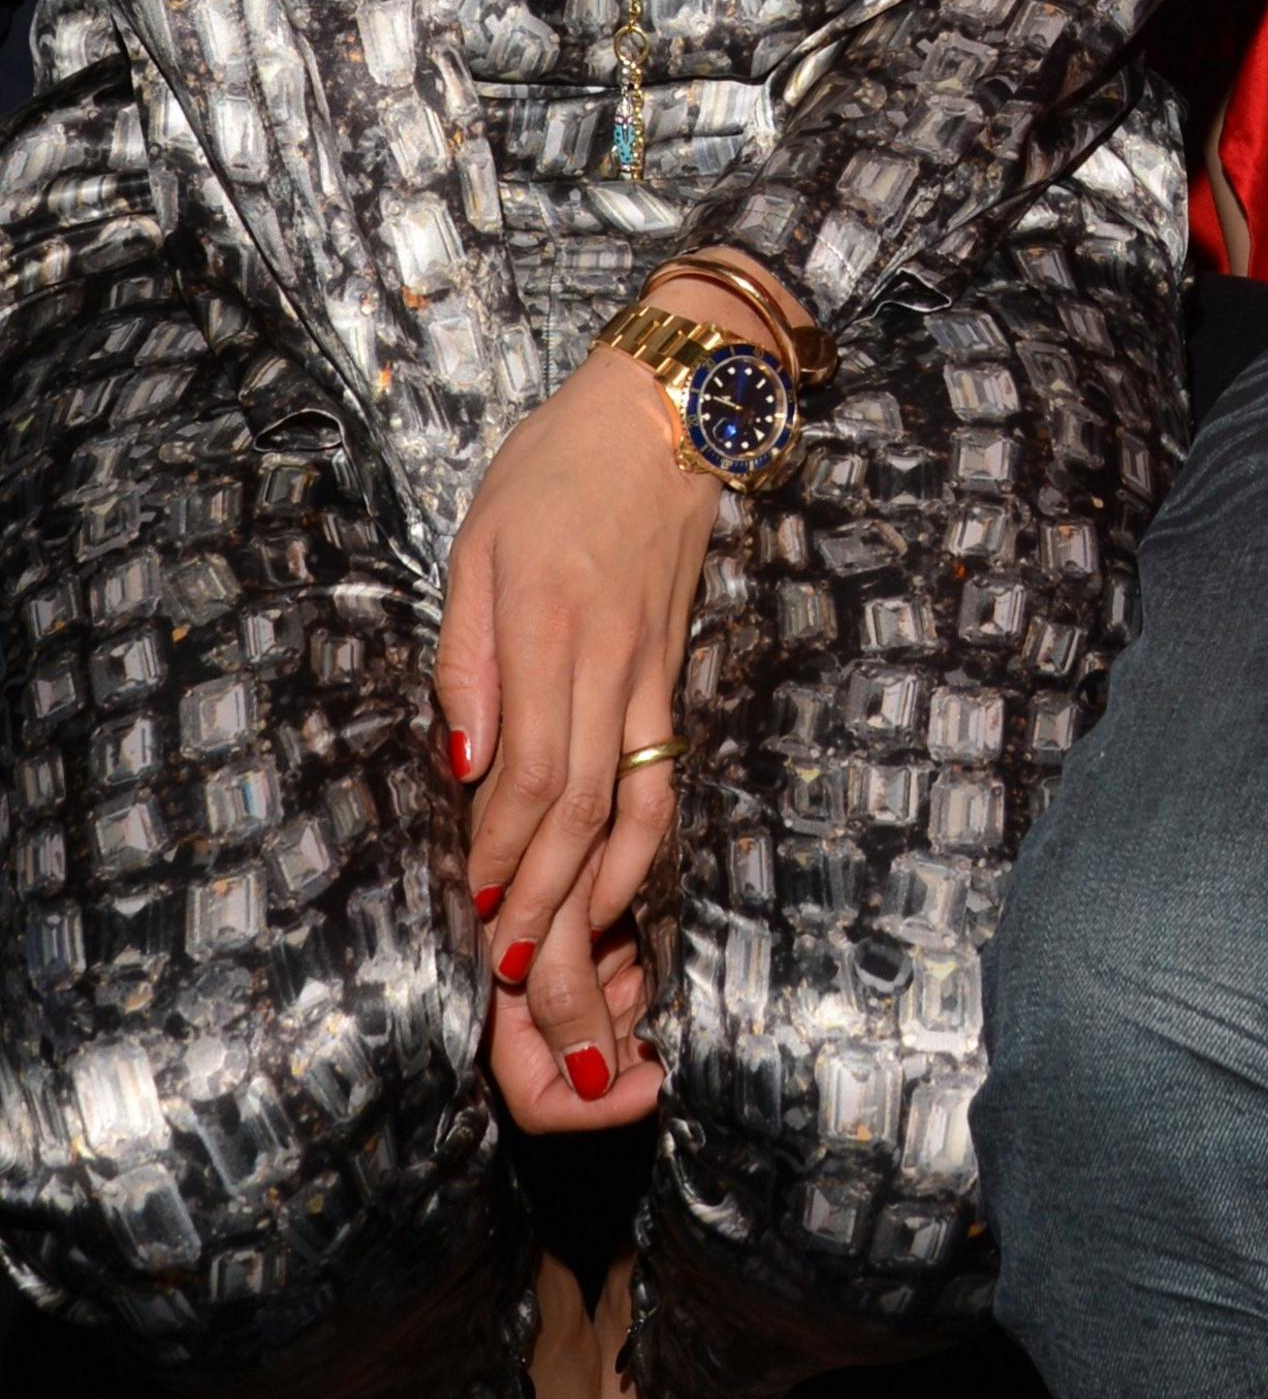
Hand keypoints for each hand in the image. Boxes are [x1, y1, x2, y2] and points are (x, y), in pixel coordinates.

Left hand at [438, 344, 717, 1111]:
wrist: (669, 416)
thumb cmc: (555, 468)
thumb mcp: (478, 540)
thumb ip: (466, 655)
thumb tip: (464, 763)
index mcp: (544, 625)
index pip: (526, 770)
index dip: (499, 854)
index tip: (472, 914)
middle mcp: (604, 660)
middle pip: (576, 808)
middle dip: (542, 905)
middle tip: (513, 982)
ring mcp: (648, 670)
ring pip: (626, 804)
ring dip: (592, 894)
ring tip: (563, 965)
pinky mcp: (672, 670)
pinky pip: (662, 774)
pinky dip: (642, 845)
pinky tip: (616, 891)